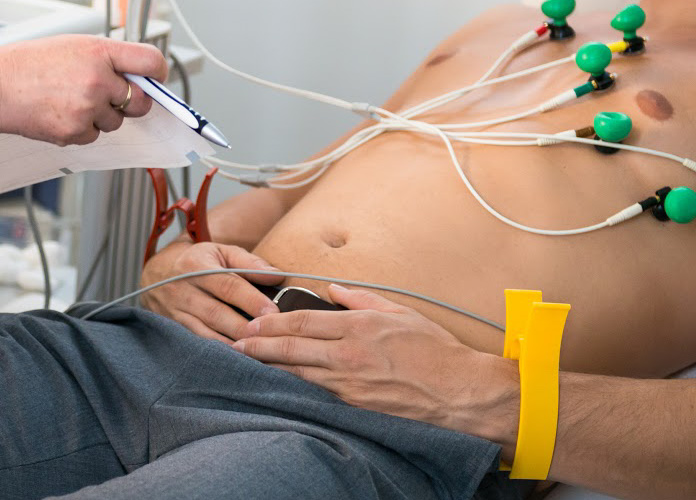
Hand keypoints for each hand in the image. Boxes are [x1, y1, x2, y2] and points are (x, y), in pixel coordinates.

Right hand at [0, 35, 167, 145]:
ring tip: (70, 100)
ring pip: (116, 121)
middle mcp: (98, 79)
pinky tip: (60, 113)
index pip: (151, 61)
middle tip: (111, 96)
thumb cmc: (28, 64)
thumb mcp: (72, 45)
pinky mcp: (75, 131)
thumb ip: (106, 58)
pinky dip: (82, 129)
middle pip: (140, 100)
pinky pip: (94, 135)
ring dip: (101, 115)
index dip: (157, 73)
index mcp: (100, 51)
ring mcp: (88, 107)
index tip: (155, 79)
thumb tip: (134, 75)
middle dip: (132, 101)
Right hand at [139, 239, 284, 341]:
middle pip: (216, 313)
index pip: (227, 285)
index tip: (273, 313)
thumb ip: (249, 263)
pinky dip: (216, 353)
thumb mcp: (221, 252)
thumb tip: (277, 277)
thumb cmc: (199, 262)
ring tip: (255, 352)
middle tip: (268, 338)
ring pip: (205, 333)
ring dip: (231, 345)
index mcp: (196, 266)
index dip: (251, 300)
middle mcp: (182, 290)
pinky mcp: (172, 329)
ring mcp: (174, 312)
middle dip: (243, 327)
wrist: (157, 274)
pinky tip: (235, 359)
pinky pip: (196, 344)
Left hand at [232, 284, 514, 433]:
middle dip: (260, 345)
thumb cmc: (435, 350)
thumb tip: (334, 290)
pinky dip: (296, 387)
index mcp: (358, 326)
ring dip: (271, 367)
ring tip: (247, 363)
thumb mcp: (399, 312)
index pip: (303, 320)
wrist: (459, 392)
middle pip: (292, 347)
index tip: (253, 323)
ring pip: (298, 373)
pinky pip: (317, 393)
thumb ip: (362, 298)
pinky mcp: (355, 405)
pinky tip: (281, 384)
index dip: (272, 323)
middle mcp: (348, 354)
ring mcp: (349, 383)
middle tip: (236, 343)